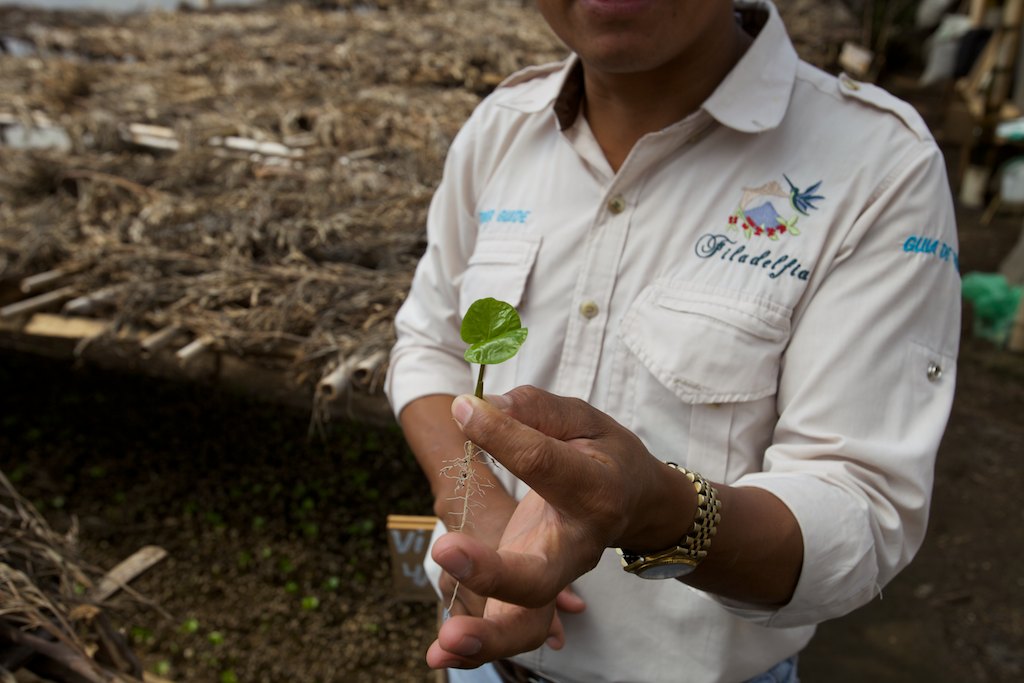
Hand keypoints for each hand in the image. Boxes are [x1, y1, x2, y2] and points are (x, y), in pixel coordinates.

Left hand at [426, 386, 692, 668]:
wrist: (639, 503)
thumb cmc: (605, 455)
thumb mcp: (584, 420)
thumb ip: (536, 410)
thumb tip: (479, 408)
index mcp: (595, 489)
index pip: (544, 464)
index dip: (502, 435)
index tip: (465, 410)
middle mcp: (578, 544)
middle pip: (541, 573)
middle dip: (493, 570)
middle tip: (446, 550)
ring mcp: (557, 577)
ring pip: (529, 623)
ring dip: (487, 637)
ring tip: (444, 641)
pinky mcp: (535, 594)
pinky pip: (512, 630)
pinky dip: (478, 650)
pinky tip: (437, 656)